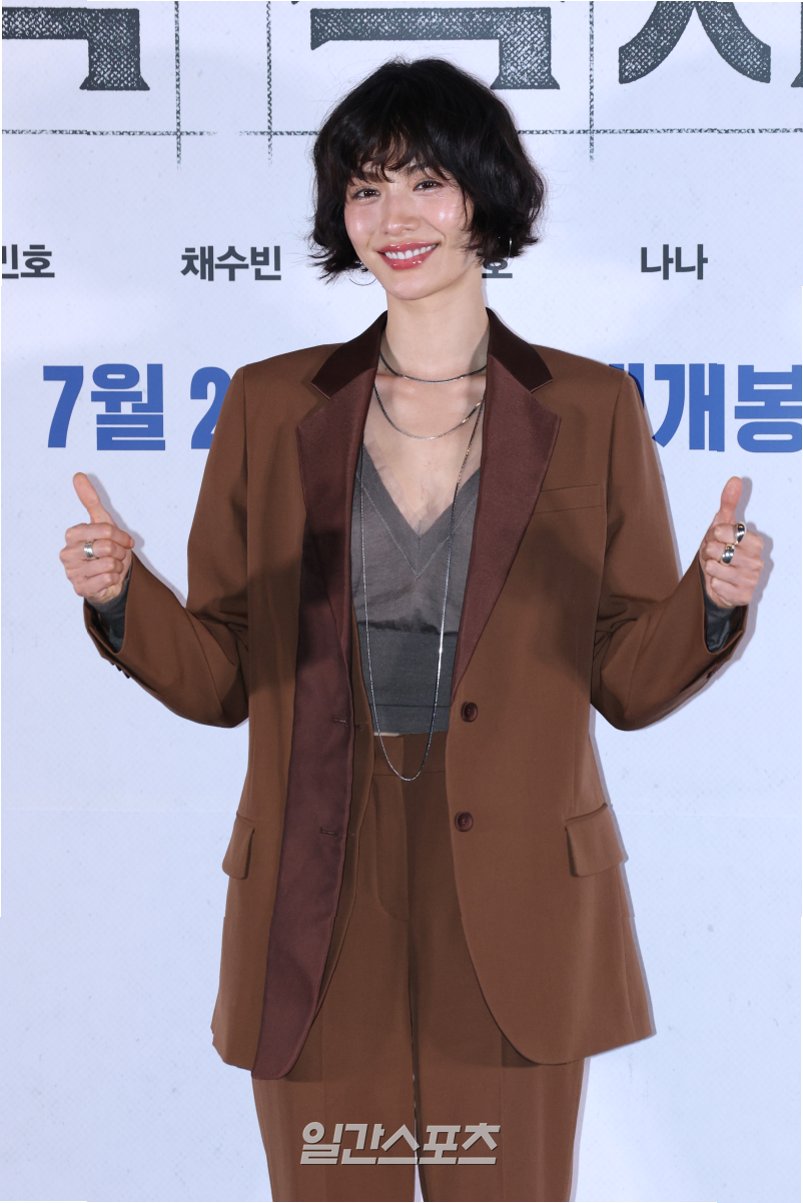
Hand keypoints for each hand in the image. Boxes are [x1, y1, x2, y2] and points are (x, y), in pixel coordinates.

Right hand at [61, 473, 133, 605]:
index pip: (103, 530)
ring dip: (117, 566)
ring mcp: (72, 573)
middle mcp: (68, 553)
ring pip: (108, 565)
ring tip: (111, 566)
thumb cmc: (106, 549)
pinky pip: (107, 580)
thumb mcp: (102, 522)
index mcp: (72, 535)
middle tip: (118, 555)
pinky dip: (114, 578)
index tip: (125, 541)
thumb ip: (90, 500)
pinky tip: (108, 578)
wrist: (111, 577)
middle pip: (107, 547)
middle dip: (120, 552)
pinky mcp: (81, 589)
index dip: (120, 536)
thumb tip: (78, 476)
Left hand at [698, 476, 763, 608]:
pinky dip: (713, 583)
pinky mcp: (744, 597)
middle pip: (722, 551)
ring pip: (718, 569)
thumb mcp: (722, 527)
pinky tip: (720, 582)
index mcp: (755, 543)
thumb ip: (729, 504)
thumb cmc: (722, 553)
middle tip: (715, 555)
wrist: (717, 582)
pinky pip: (718, 586)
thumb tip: (735, 480)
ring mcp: (752, 580)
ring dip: (710, 568)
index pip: (732, 532)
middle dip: (711, 552)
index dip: (718, 534)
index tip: (717, 537)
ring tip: (717, 568)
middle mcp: (757, 562)